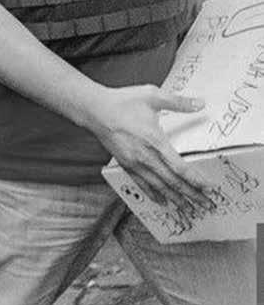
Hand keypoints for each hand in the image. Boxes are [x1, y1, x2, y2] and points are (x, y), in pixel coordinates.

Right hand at [89, 85, 214, 210]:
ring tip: (189, 209)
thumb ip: (178, 102)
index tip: (209, 188)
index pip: (180, 168)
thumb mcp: (152, 95)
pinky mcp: (126, 164)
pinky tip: (162, 201)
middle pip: (173, 182)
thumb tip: (200, 103)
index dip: (196, 180)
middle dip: (192, 195)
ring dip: (176, 199)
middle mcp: (146, 157)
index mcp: (155, 141)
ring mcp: (135, 163)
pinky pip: (142, 185)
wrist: (95, 110)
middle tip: (207, 205)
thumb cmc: (122, 102)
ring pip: (159, 187)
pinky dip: (154, 194)